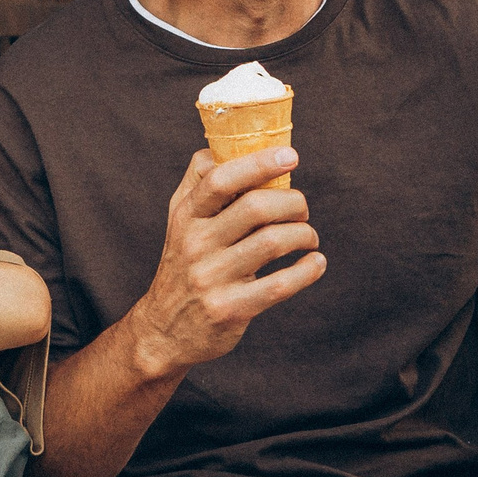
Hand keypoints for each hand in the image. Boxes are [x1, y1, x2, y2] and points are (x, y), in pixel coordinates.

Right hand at [121, 147, 325, 377]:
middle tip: (302, 210)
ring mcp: (212, 279)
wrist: (162, 331)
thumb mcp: (179, 221)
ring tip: (309, 237)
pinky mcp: (231, 309)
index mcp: (186, 216)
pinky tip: (315, 263)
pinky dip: (308, 270)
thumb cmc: (182, 264)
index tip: (291, 156)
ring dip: (304, 235)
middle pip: (256, 207)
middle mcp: (195, 244)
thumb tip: (226, 145)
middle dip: (293, 203)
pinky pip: (280, 285)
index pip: (219, 179)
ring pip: (273, 242)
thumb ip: (199, 182)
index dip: (259, 163)